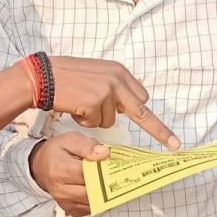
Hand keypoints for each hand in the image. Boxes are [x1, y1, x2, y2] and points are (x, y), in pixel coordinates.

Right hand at [29, 132, 109, 216]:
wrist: (41, 166)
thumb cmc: (55, 152)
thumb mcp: (70, 140)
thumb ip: (87, 146)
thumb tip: (104, 153)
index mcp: (60, 170)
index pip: (87, 174)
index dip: (102, 169)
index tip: (112, 164)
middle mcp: (60, 189)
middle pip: (92, 190)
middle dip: (105, 181)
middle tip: (111, 172)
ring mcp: (65, 201)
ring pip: (93, 201)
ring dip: (102, 191)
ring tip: (104, 178)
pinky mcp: (70, 209)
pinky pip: (90, 208)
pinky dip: (96, 198)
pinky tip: (95, 187)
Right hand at [47, 57, 180, 150]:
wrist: (42, 76)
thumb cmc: (66, 77)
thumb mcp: (96, 74)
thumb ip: (114, 87)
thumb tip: (126, 106)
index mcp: (119, 71)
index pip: (143, 96)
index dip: (152, 119)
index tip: (171, 138)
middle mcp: (117, 79)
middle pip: (141, 111)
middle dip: (156, 130)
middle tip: (174, 145)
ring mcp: (107, 90)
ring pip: (111, 121)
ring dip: (96, 118)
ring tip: (80, 104)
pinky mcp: (95, 102)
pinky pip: (95, 123)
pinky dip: (84, 121)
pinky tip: (74, 107)